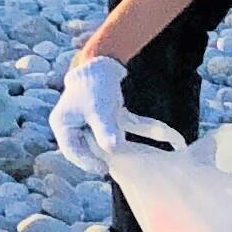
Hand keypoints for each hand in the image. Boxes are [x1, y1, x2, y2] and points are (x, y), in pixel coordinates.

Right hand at [48, 55, 130, 177]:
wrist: (102, 62)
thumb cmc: (93, 84)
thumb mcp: (99, 109)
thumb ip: (104, 130)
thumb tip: (113, 149)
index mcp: (63, 125)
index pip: (72, 151)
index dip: (87, 163)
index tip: (104, 169)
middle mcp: (74, 126)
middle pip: (88, 149)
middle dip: (105, 158)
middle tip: (118, 168)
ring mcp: (90, 122)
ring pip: (106, 142)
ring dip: (123, 148)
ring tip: (138, 159)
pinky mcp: (106, 117)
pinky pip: (123, 128)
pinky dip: (141, 131)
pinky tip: (168, 136)